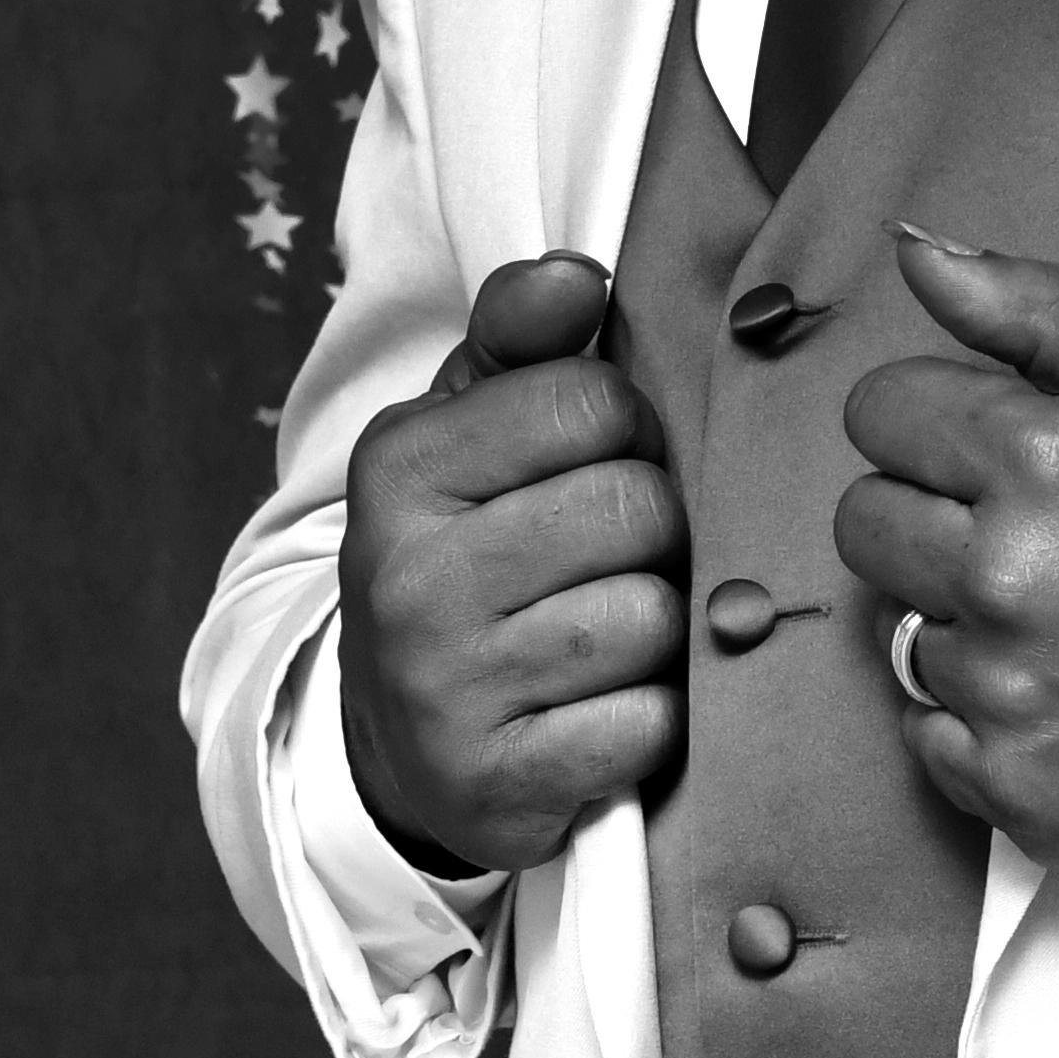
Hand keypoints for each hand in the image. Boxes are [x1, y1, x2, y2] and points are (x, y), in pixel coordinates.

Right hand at [339, 252, 687, 875]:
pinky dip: (652, 720)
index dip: (628, 432)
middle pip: (636, 509)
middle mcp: (410, 575)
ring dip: (659, 631)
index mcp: (400, 467)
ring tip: (612, 636)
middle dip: (654, 534)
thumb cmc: (460, 560)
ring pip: (650, 618)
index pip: (593, 402)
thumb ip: (521, 341)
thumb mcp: (463, 435)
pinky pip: (647, 726)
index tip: (597, 467)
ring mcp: (446, 687)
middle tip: (613, 561)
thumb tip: (580, 273)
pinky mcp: (495, 784)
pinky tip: (609, 711)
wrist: (399, 743)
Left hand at [834, 232, 1058, 885]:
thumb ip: (1041, 309)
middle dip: (930, 513)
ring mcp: (1001, 690)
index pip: (881, 412)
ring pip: (902, 631)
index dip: (937, 420)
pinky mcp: (1012, 785)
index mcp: (1036, 458)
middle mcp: (1000, 577)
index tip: (998, 448)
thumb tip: (918, 254)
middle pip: (864, 522)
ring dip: (968, 620)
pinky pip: (935, 737)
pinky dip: (988, 717)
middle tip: (1030, 534)